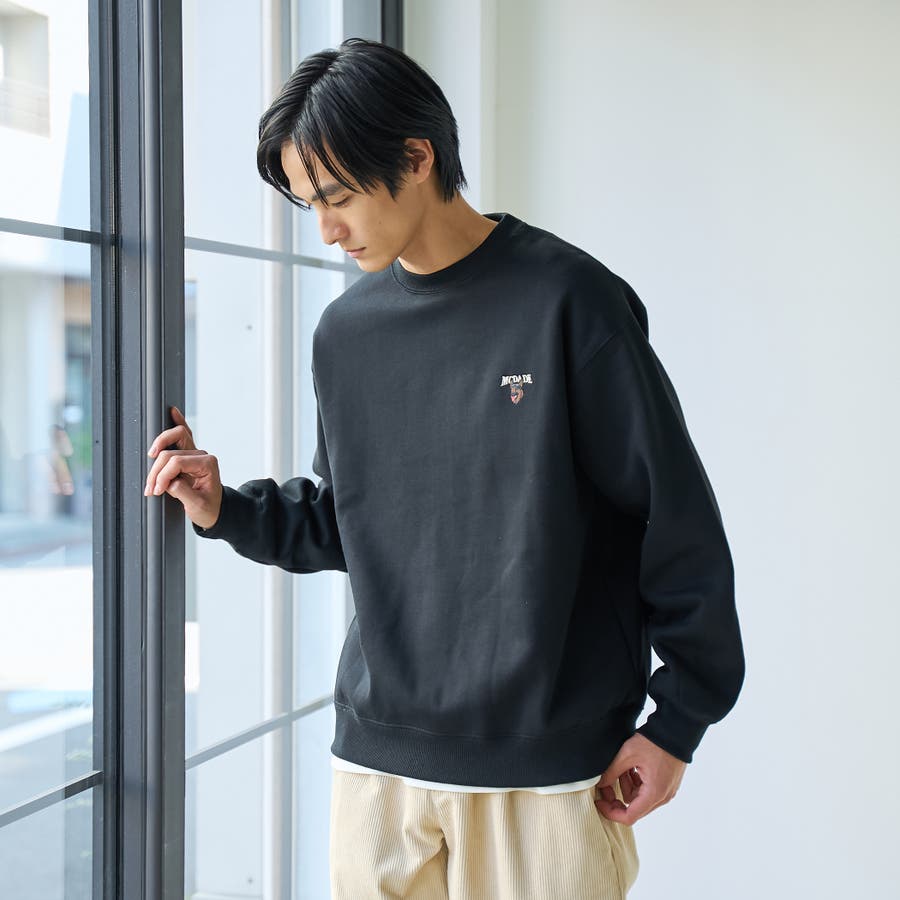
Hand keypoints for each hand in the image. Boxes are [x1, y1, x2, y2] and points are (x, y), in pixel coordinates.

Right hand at [144, 405, 222, 529]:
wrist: (215, 510)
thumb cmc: (208, 509)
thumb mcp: (197, 506)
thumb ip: (183, 492)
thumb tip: (169, 482)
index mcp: (207, 464)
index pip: (177, 462)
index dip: (163, 475)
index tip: (157, 490)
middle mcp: (202, 455)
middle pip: (171, 452)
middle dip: (157, 470)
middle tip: (151, 488)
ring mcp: (196, 453)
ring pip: (174, 437)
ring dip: (158, 451)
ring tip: (150, 465)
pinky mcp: (189, 454)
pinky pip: (183, 434)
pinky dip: (177, 422)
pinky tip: (173, 412)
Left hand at [594, 732, 686, 824]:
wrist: (676, 730)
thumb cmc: (654, 742)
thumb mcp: (627, 755)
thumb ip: (611, 772)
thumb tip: (600, 784)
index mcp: (653, 794)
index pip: (629, 817)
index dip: (610, 812)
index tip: (599, 802)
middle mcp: (662, 797)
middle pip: (634, 808)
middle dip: (617, 796)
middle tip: (606, 783)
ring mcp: (667, 791)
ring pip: (639, 798)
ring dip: (627, 787)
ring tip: (622, 769)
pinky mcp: (668, 784)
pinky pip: (648, 791)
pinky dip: (637, 783)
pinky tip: (632, 768)